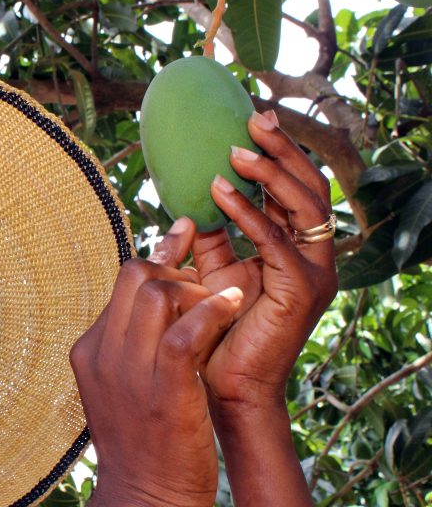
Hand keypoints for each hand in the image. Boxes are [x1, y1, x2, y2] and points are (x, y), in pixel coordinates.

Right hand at [70, 226, 241, 506]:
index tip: (182, 235)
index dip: (157, 258)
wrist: (143, 502)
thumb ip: (130, 344)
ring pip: (156, 293)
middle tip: (206, 285)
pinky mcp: (163, 388)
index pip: (121, 282)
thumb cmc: (143, 445)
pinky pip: (186, 330)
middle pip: (135, 275)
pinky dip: (212, 310)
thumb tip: (157, 298)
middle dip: (177, 269)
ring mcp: (128, 370)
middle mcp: (101, 352)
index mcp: (88, 349)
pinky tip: (232, 304)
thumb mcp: (121, 387)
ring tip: (219, 305)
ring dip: (196, 290)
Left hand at [192, 111, 337, 417]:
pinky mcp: (301, 293)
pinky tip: (220, 195)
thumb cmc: (215, 330)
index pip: (296, 189)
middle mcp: (314, 256)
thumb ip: (211, 236)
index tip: (252, 120)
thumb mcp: (212, 271)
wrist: (222, 387)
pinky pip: (278, 243)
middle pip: (310, 188)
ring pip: (304, 207)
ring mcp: (314, 274)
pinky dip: (250, 216)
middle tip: (255, 119)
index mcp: (296, 248)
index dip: (280, 153)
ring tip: (236, 152)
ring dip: (270, 174)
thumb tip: (192, 199)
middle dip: (284, 150)